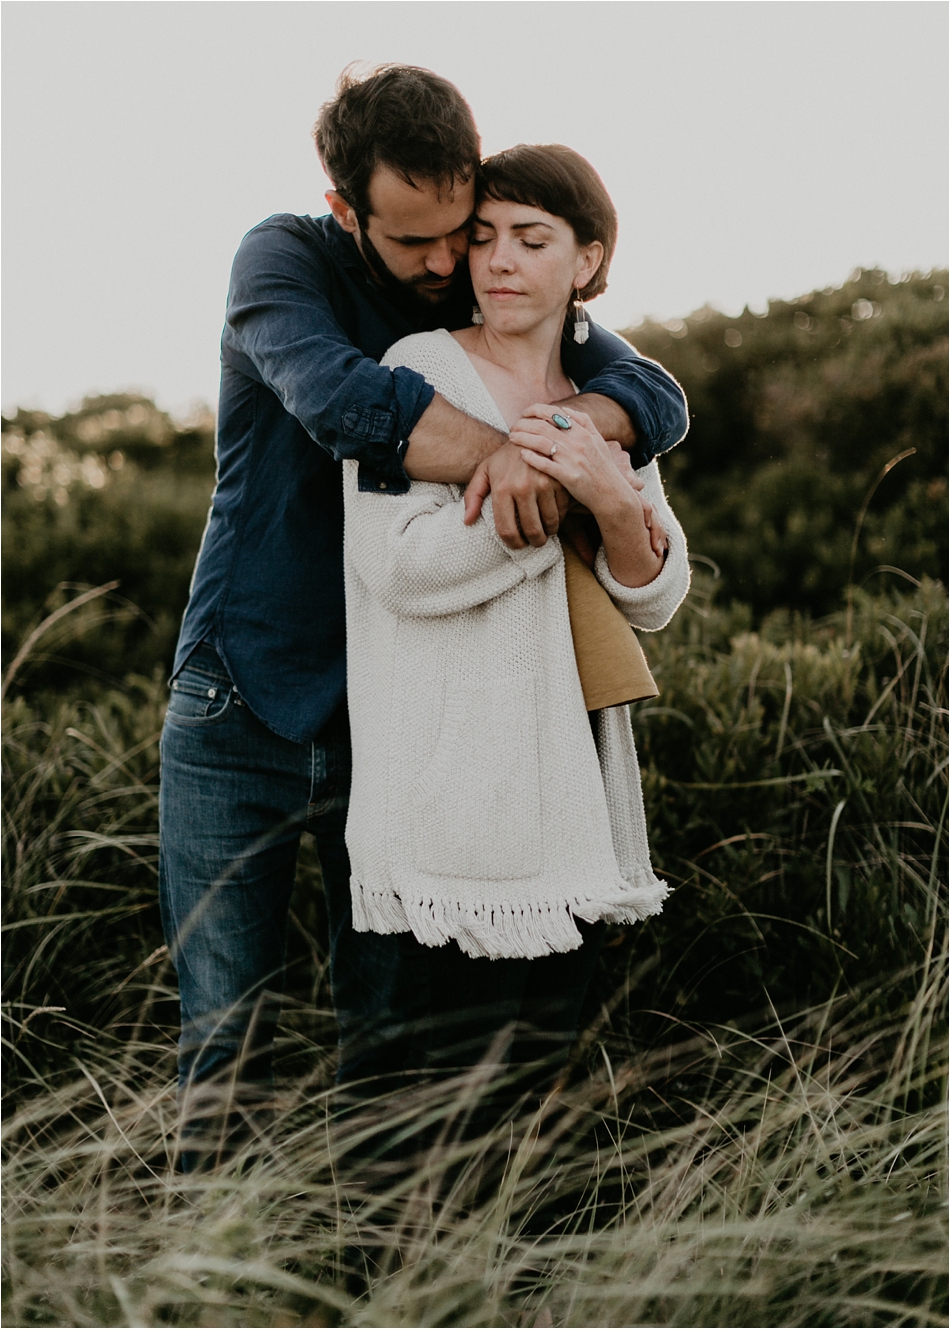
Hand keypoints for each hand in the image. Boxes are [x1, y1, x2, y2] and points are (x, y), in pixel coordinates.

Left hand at [463, 441, 570, 547]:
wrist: (531, 432)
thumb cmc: (505, 457)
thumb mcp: (485, 471)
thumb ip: (473, 496)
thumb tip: (467, 521)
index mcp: (502, 488)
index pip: (507, 530)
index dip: (513, 544)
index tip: (517, 545)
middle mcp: (523, 487)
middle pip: (531, 530)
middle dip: (534, 542)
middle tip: (534, 542)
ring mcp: (544, 484)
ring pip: (550, 523)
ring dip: (549, 532)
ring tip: (545, 531)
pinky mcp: (561, 480)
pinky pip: (563, 510)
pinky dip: (560, 517)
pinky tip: (554, 515)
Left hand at [514, 407, 667, 558]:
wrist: (612, 494)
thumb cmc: (603, 469)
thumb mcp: (598, 441)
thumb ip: (584, 423)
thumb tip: (565, 410)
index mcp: (583, 432)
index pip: (555, 413)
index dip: (536, 410)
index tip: (525, 413)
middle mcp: (578, 443)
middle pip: (544, 426)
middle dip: (525, 423)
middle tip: (513, 426)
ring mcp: (573, 460)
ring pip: (542, 443)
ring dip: (524, 438)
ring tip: (512, 438)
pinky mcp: (569, 477)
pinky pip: (546, 465)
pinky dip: (532, 458)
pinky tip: (522, 455)